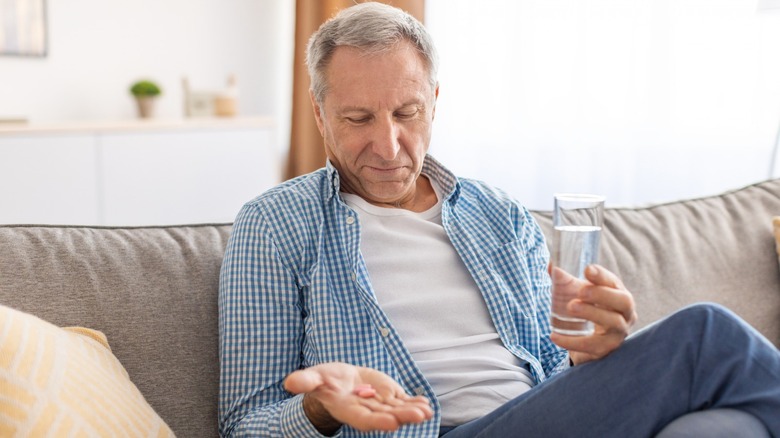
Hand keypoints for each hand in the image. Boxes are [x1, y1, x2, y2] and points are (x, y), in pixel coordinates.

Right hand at [284, 362, 432, 433]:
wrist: (339, 380)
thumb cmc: (324, 381)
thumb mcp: (314, 378)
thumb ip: (305, 381)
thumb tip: (289, 382)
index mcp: (348, 409)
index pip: (364, 419)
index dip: (377, 420)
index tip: (392, 422)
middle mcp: (366, 409)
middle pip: (385, 415)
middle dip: (402, 416)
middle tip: (419, 416)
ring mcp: (379, 404)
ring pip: (398, 409)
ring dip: (412, 411)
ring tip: (426, 411)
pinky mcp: (388, 396)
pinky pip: (403, 401)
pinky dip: (414, 402)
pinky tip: (425, 403)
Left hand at [549, 264, 637, 364]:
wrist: (584, 343)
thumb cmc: (585, 310)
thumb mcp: (577, 294)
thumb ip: (564, 281)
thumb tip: (551, 266)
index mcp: (618, 294)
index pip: (614, 282)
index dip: (602, 276)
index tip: (588, 270)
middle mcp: (624, 313)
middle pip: (623, 301)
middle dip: (602, 294)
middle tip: (581, 291)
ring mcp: (618, 333)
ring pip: (614, 323)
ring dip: (592, 313)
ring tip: (571, 307)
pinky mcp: (605, 350)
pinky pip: (591, 346)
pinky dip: (572, 342)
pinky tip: (554, 336)